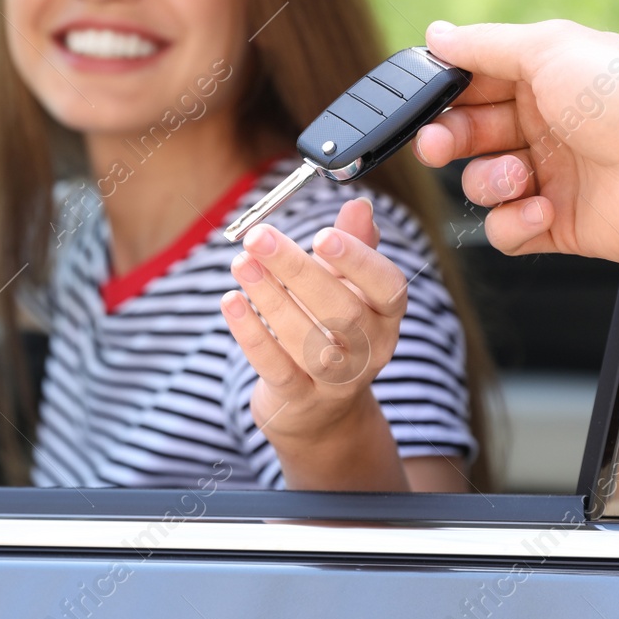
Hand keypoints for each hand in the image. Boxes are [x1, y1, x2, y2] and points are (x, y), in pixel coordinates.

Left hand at [220, 197, 408, 487]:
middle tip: (258, 237)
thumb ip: (353, 246)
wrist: (321, 413)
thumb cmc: (333, 331)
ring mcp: (336, 380)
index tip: (322, 234)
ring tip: (240, 263)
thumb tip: (359, 205)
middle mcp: (370, 350)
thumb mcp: (348, 288)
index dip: (358, 261)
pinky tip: (231, 302)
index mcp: (386, 316)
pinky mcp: (299, 401)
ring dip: (269, 297)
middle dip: (297, 269)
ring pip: (306, 338)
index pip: (387, 287)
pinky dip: (252, 334)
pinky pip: (276, 367)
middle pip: (341, 310)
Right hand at [413, 19, 618, 264]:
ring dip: (488, 182)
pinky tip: (542, 210)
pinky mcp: (559, 224)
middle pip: (469, 134)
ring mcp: (552, 176)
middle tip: (439, 145)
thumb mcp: (550, 49)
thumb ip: (485, 45)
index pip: (475, 82)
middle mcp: (547, 125)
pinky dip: (514, 223)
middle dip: (448, 140)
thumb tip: (437, 34)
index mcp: (546, 77)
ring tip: (519, 179)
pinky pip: (507, 230)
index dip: (445, 93)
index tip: (425, 100)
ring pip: (482, 183)